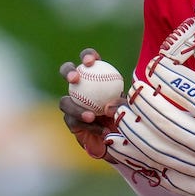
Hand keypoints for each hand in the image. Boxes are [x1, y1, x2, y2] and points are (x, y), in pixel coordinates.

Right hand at [59, 48, 125, 162]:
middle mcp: (82, 88)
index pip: (90, 61)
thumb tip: (110, 102)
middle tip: (75, 78)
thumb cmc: (128, 118)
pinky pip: (74, 121)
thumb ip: (122, 103)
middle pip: (68, 72)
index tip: (90, 61)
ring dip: (77, 109)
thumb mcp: (129, 108)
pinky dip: (90, 127)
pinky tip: (102, 131)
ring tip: (91, 116)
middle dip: (68, 71)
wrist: (123, 140)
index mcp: (98, 77)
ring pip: (65, 102)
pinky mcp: (71, 122)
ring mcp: (73, 104)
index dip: (87, 56)